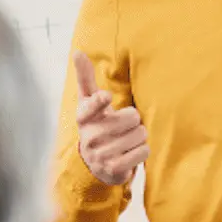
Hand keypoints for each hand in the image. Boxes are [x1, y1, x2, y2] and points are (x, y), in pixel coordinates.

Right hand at [72, 51, 147, 186]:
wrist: (96, 163)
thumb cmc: (96, 124)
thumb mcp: (88, 102)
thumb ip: (85, 78)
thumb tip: (78, 52)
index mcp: (84, 117)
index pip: (91, 106)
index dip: (100, 101)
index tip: (106, 97)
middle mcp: (90, 136)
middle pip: (132, 117)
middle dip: (134, 120)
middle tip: (125, 125)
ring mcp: (101, 154)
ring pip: (140, 135)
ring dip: (140, 136)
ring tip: (128, 138)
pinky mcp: (114, 169)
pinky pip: (143, 152)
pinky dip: (143, 150)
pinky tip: (132, 151)